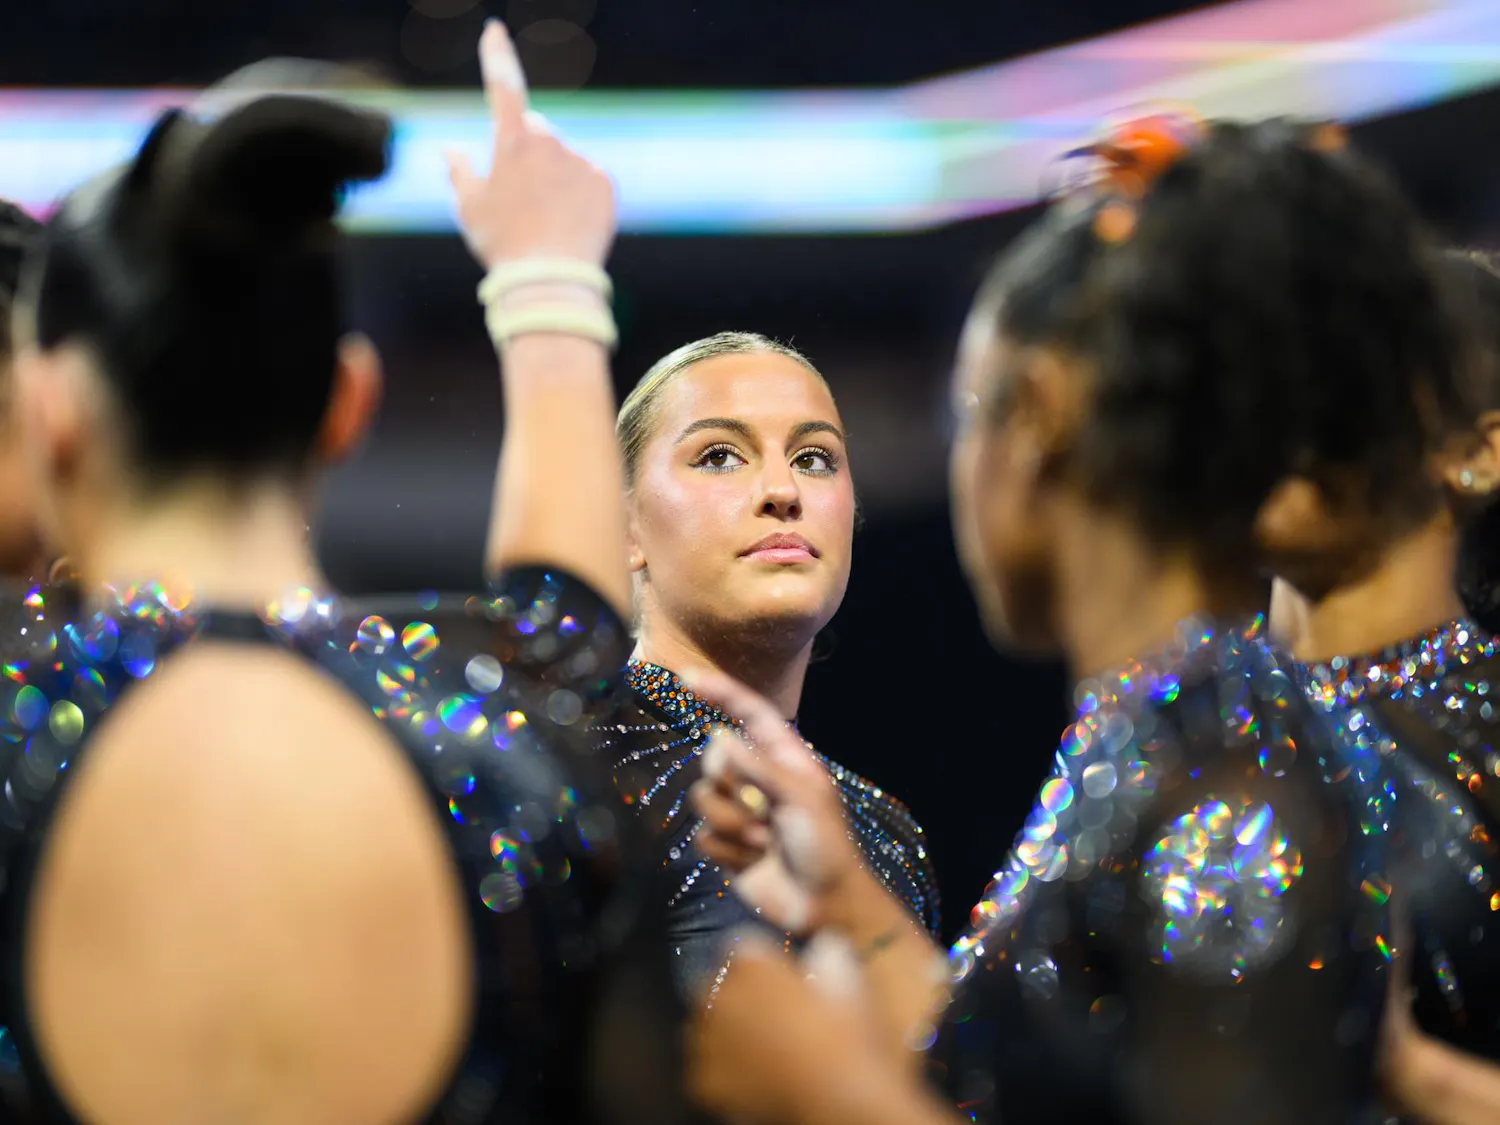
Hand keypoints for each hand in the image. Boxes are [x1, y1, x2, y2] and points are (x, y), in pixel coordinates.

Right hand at [446, 20, 615, 268]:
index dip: (497, 56)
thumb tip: (450, 149)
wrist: (551, 280)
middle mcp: (550, 142)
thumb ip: (458, 172)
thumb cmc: (503, 245)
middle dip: (529, 151)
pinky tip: (569, 222)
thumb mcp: (469, 209)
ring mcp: (581, 160)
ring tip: (547, 218)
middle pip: (536, 131)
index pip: (503, 86)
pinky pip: (588, 177)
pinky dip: (579, 193)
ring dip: (555, 176)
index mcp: (512, 143)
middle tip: (521, 198)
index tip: (495, 30)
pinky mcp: (605, 181)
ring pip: (564, 157)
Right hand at [686, 669, 866, 935]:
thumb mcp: (799, 798)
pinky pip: (702, 836)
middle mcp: (759, 781)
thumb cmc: (826, 846)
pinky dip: (726, 851)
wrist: (824, 906)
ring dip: (732, 824)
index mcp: (785, 760)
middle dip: (731, 785)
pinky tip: (752, 862)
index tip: (687, 678)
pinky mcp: (728, 845)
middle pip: (715, 759)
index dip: (720, 693)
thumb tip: (719, 737)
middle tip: (762, 812)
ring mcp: (742, 813)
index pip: (749, 714)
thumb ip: (758, 767)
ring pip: (704, 799)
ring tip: (763, 842)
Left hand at [690, 934, 933, 1124]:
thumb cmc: (848, 1035)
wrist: (838, 1096)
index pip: (741, 946)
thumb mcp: (848, 983)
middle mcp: (721, 994)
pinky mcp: (704, 1079)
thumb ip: (827, 959)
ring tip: (762, 1050)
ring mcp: (707, 1039)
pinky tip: (753, 1078)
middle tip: (771, 1018)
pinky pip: (706, 1067)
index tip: (776, 977)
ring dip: (726, 1032)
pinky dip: (724, 1071)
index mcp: (753, 962)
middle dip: (737, 995)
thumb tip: (823, 951)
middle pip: (718, 985)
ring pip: (705, 1026)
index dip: (760, 962)